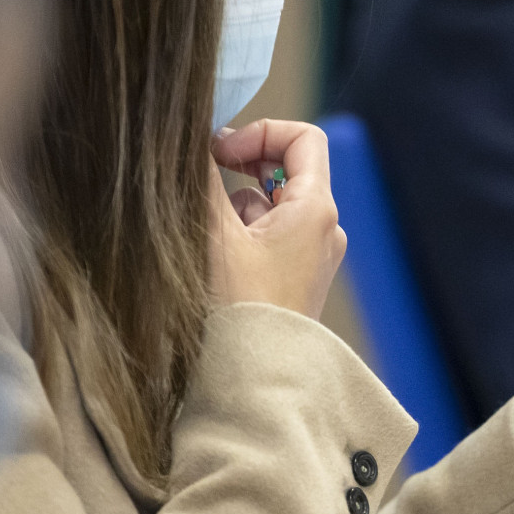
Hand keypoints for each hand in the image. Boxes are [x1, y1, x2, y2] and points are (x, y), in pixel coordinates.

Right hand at [208, 119, 346, 320]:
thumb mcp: (215, 234)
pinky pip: (270, 237)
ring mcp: (312, 257)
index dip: (260, 132)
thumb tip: (189, 138)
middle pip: (286, 170)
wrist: (256, 381)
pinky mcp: (295, 280)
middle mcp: (323, 230)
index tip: (219, 151)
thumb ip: (203, 178)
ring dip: (235, 206)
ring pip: (271, 206)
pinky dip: (241, 234)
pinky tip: (213, 259)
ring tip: (203, 231)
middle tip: (202, 176)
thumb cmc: (240, 311)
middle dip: (241, 168)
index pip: (302, 139)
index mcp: (316, 211)